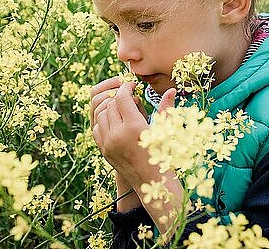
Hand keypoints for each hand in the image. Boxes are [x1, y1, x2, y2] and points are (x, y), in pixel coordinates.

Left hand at [92, 83, 182, 233]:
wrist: (153, 183)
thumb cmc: (165, 154)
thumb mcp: (166, 130)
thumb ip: (166, 108)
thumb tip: (171, 89)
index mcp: (134, 127)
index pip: (122, 98)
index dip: (126, 88)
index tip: (133, 86)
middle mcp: (118, 135)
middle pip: (111, 104)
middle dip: (120, 98)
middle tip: (131, 99)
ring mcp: (108, 144)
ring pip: (101, 115)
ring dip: (111, 109)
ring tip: (124, 111)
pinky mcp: (104, 151)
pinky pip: (97, 128)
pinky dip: (105, 121)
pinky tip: (117, 123)